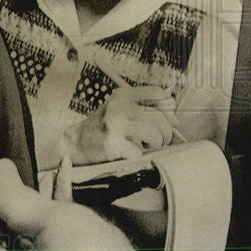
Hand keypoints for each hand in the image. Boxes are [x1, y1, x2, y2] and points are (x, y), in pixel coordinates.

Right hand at [63, 85, 177, 164]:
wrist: (74, 143)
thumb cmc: (103, 128)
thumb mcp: (120, 109)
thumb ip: (145, 108)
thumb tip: (176, 120)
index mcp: (122, 95)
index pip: (158, 93)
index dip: (169, 109)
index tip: (170, 121)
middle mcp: (119, 106)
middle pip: (161, 117)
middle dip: (165, 133)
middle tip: (159, 140)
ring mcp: (115, 124)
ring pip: (155, 135)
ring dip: (154, 145)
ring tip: (144, 146)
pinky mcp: (113, 144)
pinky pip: (141, 152)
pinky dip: (138, 156)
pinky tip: (128, 153)